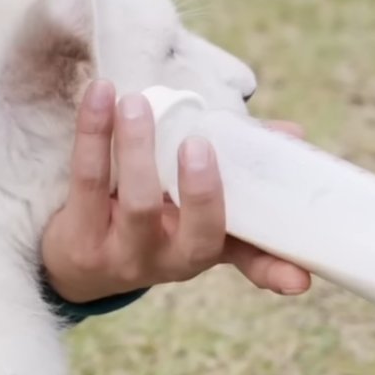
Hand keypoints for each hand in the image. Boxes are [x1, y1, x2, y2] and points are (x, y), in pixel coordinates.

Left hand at [41, 79, 314, 303]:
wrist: (74, 262)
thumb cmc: (150, 220)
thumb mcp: (193, 208)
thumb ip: (240, 172)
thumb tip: (291, 134)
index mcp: (204, 249)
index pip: (249, 260)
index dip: (275, 270)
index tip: (300, 279)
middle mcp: (168, 261)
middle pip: (195, 233)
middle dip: (200, 191)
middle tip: (197, 142)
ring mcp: (123, 254)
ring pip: (138, 203)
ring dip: (137, 148)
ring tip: (136, 102)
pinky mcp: (78, 237)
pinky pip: (89, 179)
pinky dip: (93, 133)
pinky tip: (99, 95)